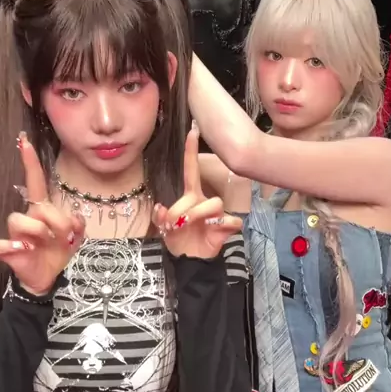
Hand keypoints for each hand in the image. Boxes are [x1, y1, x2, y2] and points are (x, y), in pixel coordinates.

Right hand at [0, 133, 84, 294]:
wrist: (48, 277)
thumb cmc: (59, 251)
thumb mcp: (76, 237)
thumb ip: (79, 224)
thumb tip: (74, 220)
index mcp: (43, 210)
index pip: (36, 182)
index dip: (30, 163)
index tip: (25, 141)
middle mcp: (28, 218)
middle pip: (39, 206)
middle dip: (58, 221)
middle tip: (65, 237)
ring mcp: (15, 234)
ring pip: (19, 220)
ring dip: (39, 232)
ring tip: (47, 244)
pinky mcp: (7, 250)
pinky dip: (8, 247)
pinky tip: (22, 250)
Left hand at [152, 125, 241, 258]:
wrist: (190, 260)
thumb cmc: (178, 239)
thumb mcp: (164, 227)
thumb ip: (160, 216)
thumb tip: (161, 208)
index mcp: (190, 196)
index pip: (192, 170)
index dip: (192, 151)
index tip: (193, 131)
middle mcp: (204, 201)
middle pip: (197, 194)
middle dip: (181, 208)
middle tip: (172, 223)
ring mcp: (216, 214)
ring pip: (214, 204)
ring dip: (197, 215)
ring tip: (186, 227)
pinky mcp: (226, 227)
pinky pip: (230, 221)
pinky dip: (221, 226)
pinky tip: (214, 232)